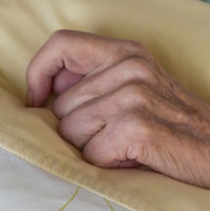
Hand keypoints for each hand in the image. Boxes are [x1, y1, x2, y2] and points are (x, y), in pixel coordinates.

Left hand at [26, 30, 209, 190]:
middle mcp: (131, 67)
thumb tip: (45, 91)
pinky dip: (105, 166)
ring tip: (125, 147)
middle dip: (78, 130)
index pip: (61, 44)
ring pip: (69, 131)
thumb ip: (95, 82)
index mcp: (127, 53)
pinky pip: (89, 154)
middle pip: (61, 105)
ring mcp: (134, 96)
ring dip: (92, 149)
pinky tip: (132, 159)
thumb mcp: (137, 91)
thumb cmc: (172, 128)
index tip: (37, 100)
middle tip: (114, 136)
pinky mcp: (135, 126)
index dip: (38, 73)